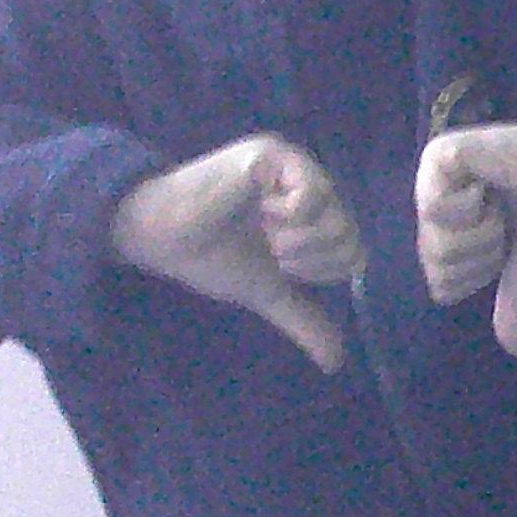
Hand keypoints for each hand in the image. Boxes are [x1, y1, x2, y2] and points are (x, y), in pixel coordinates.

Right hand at [108, 134, 360, 371]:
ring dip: (295, 239)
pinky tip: (258, 209)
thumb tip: (335, 363)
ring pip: (336, 216)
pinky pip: (312, 193)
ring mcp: (295, 165)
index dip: (319, 270)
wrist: (162, 236)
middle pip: (349, 235)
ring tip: (262, 231)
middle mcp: (310, 184)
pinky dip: (286, 215)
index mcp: (314, 212)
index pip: (354, 250)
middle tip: (270, 249)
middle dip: (306, 258)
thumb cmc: (210, 255)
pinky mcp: (275, 153)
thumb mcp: (266, 290)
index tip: (279, 265)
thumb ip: (303, 318)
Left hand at [414, 109, 516, 357]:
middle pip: (435, 263)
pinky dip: (473, 207)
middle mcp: (432, 198)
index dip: (477, 274)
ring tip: (499, 201)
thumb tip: (515, 350)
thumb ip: (513, 298)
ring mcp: (431, 176)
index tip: (507, 243)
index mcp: (447, 223)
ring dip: (481, 231)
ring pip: (436, 240)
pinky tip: (491, 184)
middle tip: (504, 221)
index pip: (439, 280)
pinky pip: (439, 208)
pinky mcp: (439, 157)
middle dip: (482, 253)